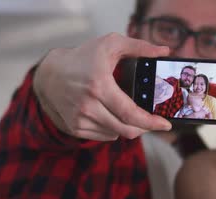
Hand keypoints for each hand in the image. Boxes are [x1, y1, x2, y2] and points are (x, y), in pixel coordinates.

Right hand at [34, 33, 171, 140]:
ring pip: (116, 134)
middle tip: (153, 122)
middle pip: (126, 129)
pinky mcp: (75, 128)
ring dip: (128, 127)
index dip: (150, 122)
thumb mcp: (110, 44)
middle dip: (145, 128)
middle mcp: (88, 105)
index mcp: (99, 85)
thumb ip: (139, 46)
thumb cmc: (83, 58)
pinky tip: (113, 116)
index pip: (130, 113)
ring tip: (129, 113)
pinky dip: (114, 130)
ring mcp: (79, 119)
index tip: (165, 125)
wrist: (49, 74)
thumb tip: (164, 51)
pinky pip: (104, 136)